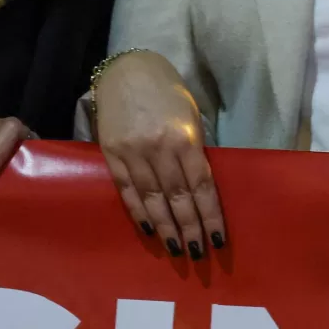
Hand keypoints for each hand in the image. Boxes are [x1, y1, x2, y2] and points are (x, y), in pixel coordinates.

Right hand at [93, 50, 224, 259]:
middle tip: (199, 256)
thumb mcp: (191, 116)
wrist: (127, 72)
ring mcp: (133, 153)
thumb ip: (195, 150)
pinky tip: (149, 231)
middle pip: (178, 198)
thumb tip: (201, 187)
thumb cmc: (168, 93)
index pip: (201, 186)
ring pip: (153, 199)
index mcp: (185, 138)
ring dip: (166, 229)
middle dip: (190, 229)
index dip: (210, 215)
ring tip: (177, 250)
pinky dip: (139, 213)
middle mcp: (159, 148)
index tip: (217, 240)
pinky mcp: (111, 155)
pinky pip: (126, 190)